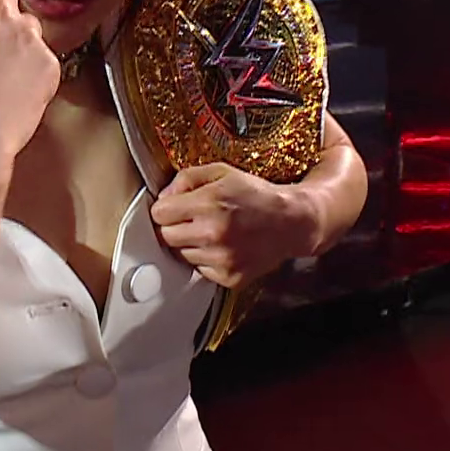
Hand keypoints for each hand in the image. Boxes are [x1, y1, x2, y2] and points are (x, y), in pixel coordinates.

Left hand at [149, 163, 314, 288]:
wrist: (290, 223)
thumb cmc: (256, 195)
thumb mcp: (222, 172)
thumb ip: (186, 179)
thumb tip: (163, 197)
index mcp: (209, 203)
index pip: (159, 213)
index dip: (166, 208)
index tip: (175, 208)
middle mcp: (213, 233)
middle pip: (165, 237)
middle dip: (173, 227)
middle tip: (192, 220)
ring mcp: (221, 258)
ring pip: (180, 255)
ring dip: (190, 244)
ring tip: (212, 232)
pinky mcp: (229, 277)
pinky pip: (199, 270)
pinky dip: (206, 260)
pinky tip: (222, 247)